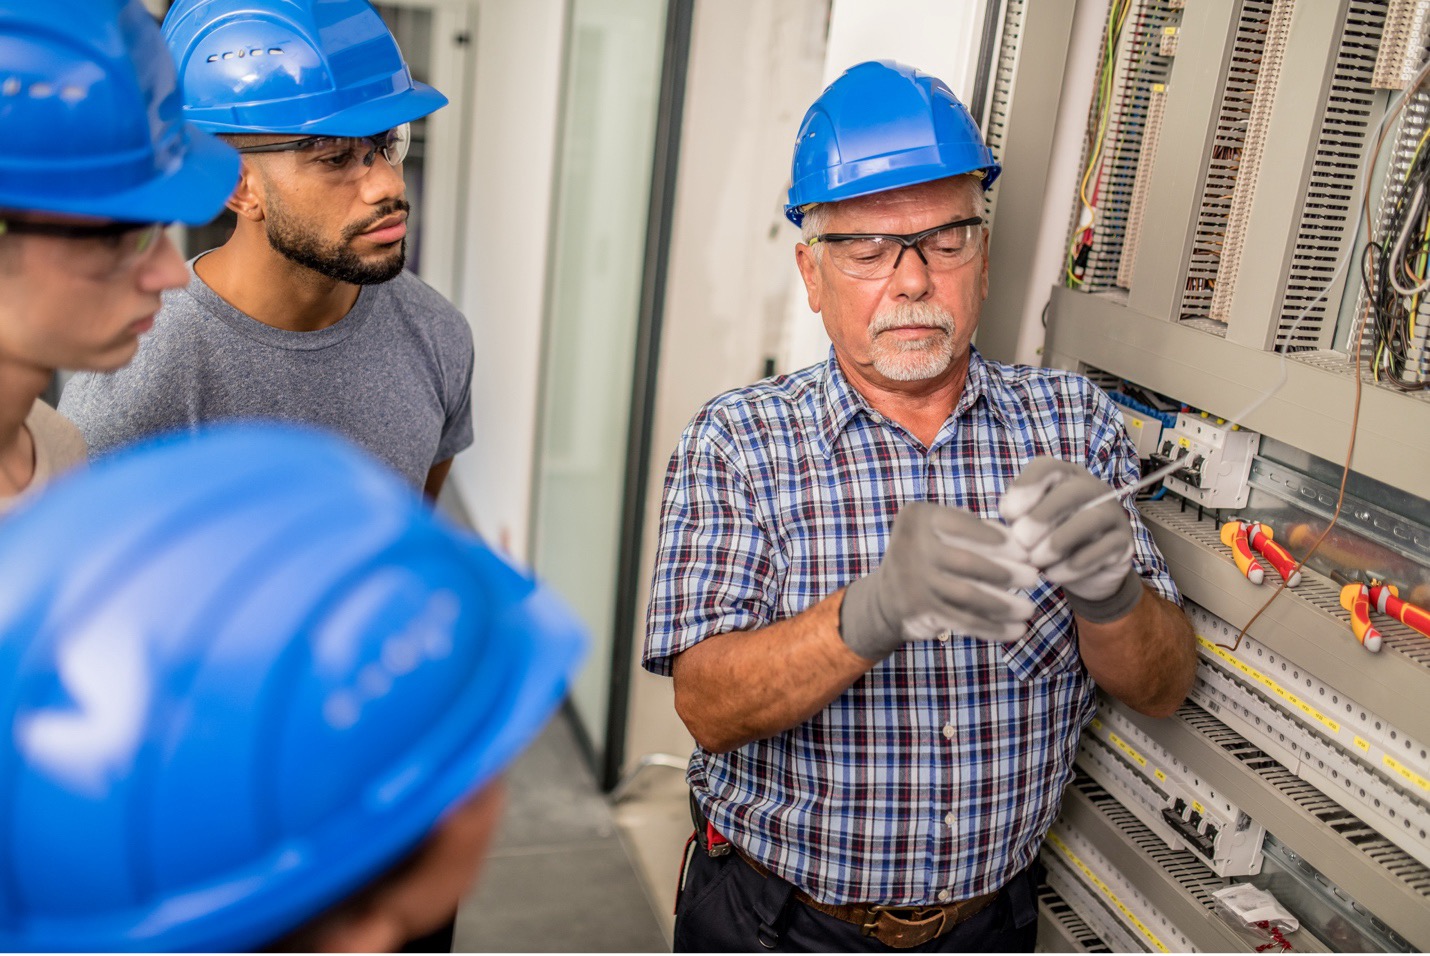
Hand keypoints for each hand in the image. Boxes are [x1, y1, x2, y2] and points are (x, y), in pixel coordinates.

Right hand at [840, 501, 1038, 659]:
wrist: (886, 597)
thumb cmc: (930, 555)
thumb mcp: (941, 531)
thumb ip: (975, 530)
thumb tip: (1022, 544)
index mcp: (918, 517)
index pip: (961, 525)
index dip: (996, 538)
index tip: (1025, 551)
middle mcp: (909, 547)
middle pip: (966, 562)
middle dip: (1005, 572)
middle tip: (1033, 579)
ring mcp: (911, 581)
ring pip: (966, 595)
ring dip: (1003, 605)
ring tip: (1029, 608)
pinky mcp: (918, 611)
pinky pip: (961, 621)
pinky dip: (992, 628)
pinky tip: (1015, 630)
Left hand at [999, 457, 1141, 622]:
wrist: (1085, 574)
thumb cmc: (1048, 540)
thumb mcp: (1028, 526)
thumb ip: (1017, 517)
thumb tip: (1008, 512)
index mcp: (1064, 477)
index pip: (1047, 467)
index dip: (1026, 486)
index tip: (1007, 514)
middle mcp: (1092, 489)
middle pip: (1071, 491)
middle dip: (1042, 516)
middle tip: (1021, 540)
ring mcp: (1113, 514)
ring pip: (1091, 519)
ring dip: (1059, 541)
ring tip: (1036, 560)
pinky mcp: (1125, 543)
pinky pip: (1104, 549)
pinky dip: (1076, 564)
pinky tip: (1053, 575)